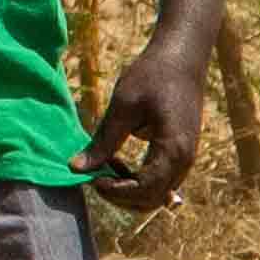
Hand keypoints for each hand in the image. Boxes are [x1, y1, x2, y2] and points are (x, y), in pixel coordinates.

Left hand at [87, 35, 213, 210]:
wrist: (182, 59)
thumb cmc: (152, 76)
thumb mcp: (123, 106)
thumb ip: (103, 141)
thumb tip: (75, 169)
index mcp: (173, 149)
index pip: (145, 190)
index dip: (115, 192)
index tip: (91, 178)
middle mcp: (184, 161)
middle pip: (152, 200)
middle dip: (119, 196)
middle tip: (93, 176)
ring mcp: (185, 159)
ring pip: (156, 195)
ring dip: (127, 189)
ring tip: (103, 165)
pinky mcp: (179, 154)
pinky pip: (158, 181)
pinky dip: (136, 180)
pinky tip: (115, 160)